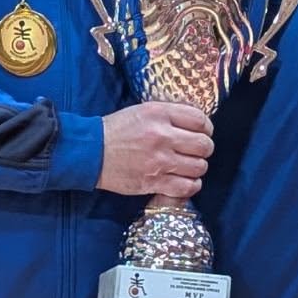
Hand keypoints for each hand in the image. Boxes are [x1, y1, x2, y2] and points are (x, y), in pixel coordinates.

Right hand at [97, 102, 213, 198]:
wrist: (91, 152)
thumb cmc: (117, 130)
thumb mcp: (144, 110)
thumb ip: (169, 114)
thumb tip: (196, 123)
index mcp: (159, 114)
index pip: (200, 120)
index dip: (206, 127)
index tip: (202, 132)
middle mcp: (162, 136)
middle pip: (204, 145)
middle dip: (204, 148)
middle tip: (196, 150)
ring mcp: (159, 161)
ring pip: (199, 167)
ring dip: (198, 167)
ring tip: (189, 165)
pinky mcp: (154, 182)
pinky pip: (186, 187)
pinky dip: (191, 185)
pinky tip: (186, 180)